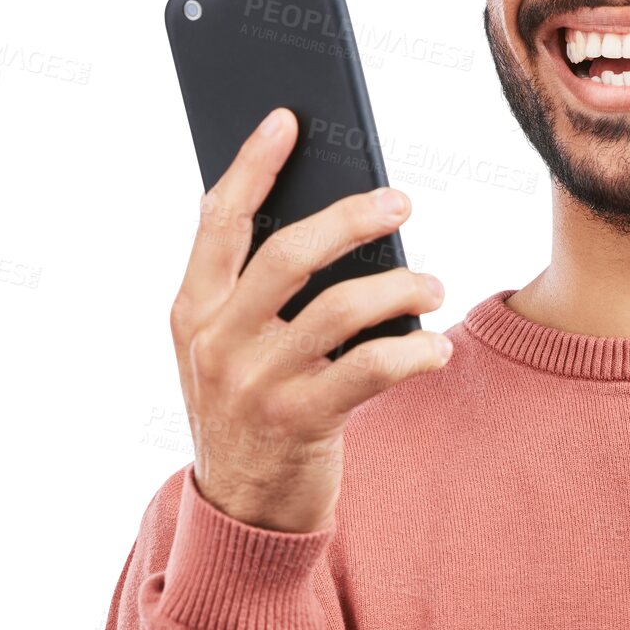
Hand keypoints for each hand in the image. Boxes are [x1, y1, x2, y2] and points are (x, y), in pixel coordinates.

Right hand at [169, 107, 450, 532]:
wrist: (243, 510)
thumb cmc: (254, 405)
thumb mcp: (229, 345)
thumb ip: (255, 289)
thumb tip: (324, 211)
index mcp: (192, 310)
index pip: (217, 221)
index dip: (252, 166)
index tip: (287, 119)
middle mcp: (216, 342)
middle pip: (289, 253)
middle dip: (352, 218)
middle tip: (401, 202)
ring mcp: (255, 384)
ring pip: (341, 306)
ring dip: (402, 287)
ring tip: (435, 286)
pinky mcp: (300, 421)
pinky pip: (371, 368)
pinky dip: (415, 351)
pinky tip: (436, 348)